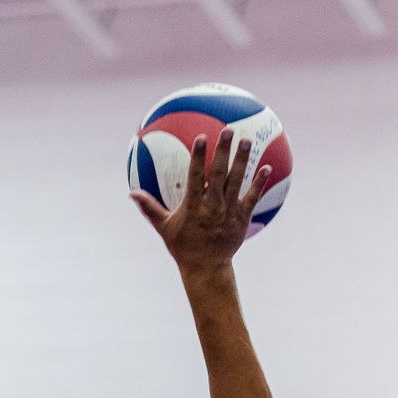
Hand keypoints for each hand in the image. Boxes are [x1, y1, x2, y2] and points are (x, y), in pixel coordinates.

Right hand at [130, 129, 270, 273]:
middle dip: (224, 151)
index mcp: (193, 206)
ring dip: (243, 160)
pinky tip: (266, 167)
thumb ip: (149, 208)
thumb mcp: (164, 228)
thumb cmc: (183, 247)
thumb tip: (131, 193)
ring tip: (247, 141)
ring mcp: (229, 211)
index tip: (201, 137)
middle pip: (219, 173)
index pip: (196, 176)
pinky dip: (260, 183)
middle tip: (229, 130)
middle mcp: (212, 206)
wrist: (206, 268)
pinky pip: (253, 197)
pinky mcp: (242, 218)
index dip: (199, 156)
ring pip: (237, 181)